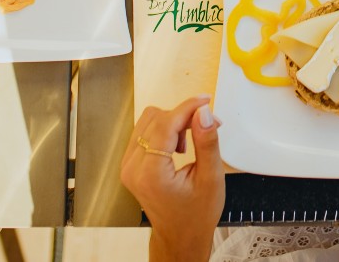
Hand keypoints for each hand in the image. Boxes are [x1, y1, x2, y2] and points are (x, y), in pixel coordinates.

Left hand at [120, 97, 224, 261]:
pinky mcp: (130, 163)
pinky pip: (145, 131)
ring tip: (189, 142)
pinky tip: (177, 146)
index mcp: (151, 173)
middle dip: (183, 116)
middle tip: (206, 126)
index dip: (187, 107)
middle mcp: (132, 167)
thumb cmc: (195, 216)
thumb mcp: (210, 179)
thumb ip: (207, 142)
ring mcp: (128, 165)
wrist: (180, 236)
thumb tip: (204, 113)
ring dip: (173, 122)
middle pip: (155, 117)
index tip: (205, 101)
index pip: (165, 123)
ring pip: (148, 120)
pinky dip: (164, 130)